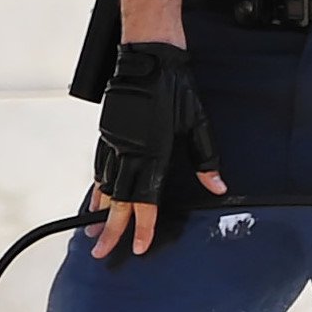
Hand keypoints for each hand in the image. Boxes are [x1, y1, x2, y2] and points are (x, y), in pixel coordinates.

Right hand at [87, 43, 226, 259]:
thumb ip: (206, 160)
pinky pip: (99, 167)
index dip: (142, 225)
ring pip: (104, 185)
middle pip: (118, 199)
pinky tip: (97, 199)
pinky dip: (97, 187)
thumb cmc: (176, 89)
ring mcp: (113, 141)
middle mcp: (128, 150)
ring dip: (100, 212)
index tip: (138, 246)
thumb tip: (218, 188)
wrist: (148, 58)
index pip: (145, 198)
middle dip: (110, 229)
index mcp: (152, 151)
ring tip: (93, 234)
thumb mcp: (198, 123)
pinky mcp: (106, 132)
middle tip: (101, 253)